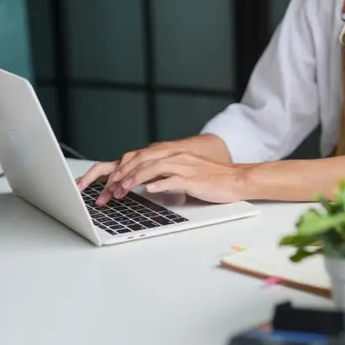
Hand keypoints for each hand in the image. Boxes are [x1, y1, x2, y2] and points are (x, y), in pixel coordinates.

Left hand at [95, 152, 249, 204]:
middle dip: (122, 174)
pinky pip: (172, 179)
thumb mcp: (184, 174)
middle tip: (109, 189)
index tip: (109, 184)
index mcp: (172, 154)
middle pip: (142, 160)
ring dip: (135, 178)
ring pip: (153, 167)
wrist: (235, 179)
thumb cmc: (211, 180)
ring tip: (122, 190)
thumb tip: (146, 183)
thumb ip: (165, 175)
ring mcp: (184, 166)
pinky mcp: (193, 178)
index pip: (141, 157)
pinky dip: (158, 184)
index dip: (122, 169)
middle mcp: (176, 156)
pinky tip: (148, 190)